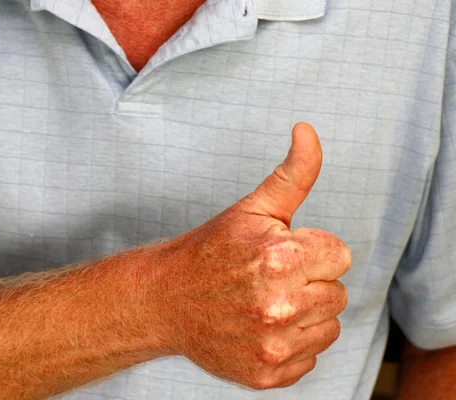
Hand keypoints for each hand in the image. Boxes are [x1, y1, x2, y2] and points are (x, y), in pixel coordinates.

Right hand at [154, 122, 350, 389]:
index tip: (280, 254)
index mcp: (279, 257)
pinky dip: (290, 346)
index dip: (311, 252)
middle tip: (268, 279)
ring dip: (304, 316)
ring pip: (328, 328)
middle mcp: (278, 304)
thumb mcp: (252, 208)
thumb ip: (293, 172)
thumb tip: (308, 129)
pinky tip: (259, 329)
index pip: (341, 256)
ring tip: (264, 303)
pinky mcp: (265, 374)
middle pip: (338, 294)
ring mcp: (271, 344)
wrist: (164, 300)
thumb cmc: (210, 251)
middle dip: (309, 283)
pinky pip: (308, 359)